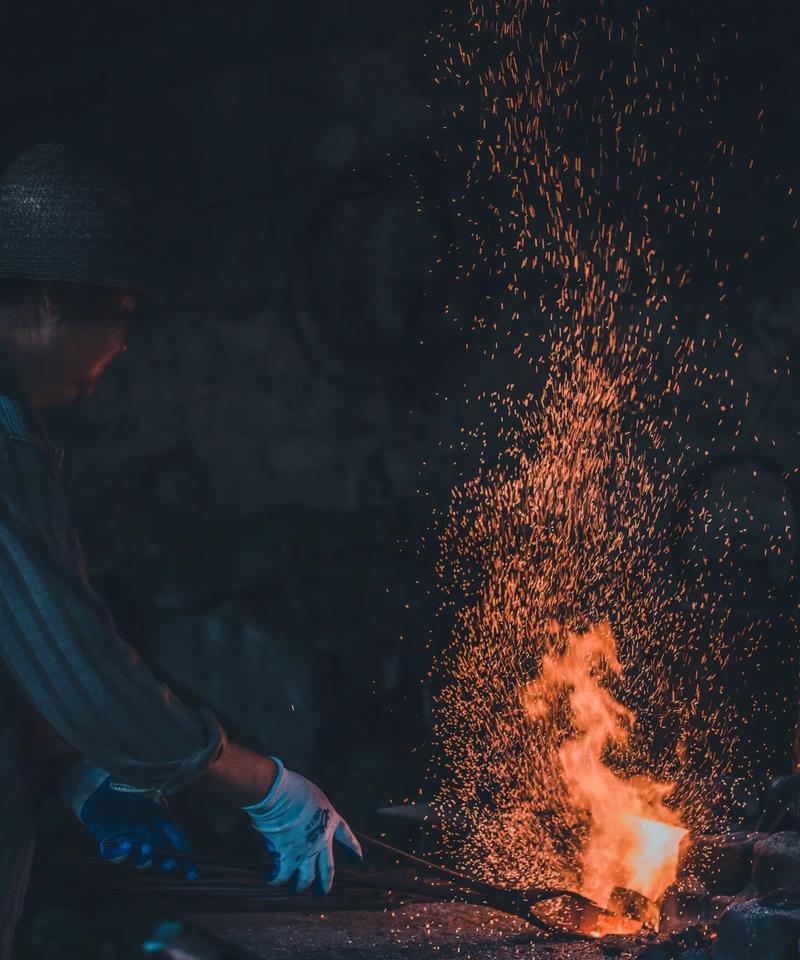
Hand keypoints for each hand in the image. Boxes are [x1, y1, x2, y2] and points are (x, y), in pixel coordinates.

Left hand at [66, 764, 196, 878]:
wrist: (97, 784)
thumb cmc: (127, 783)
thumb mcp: (150, 790)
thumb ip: (162, 805)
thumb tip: (179, 814)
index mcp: (160, 820)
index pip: (177, 841)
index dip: (186, 858)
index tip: (193, 875)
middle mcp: (146, 833)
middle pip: (162, 854)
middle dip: (167, 862)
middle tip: (169, 865)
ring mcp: (129, 839)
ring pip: (141, 859)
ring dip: (145, 858)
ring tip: (146, 850)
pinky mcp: (110, 842)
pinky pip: (116, 856)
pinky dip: (120, 854)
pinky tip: (124, 844)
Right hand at [243, 757, 361, 893]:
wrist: (279, 794)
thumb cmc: (292, 788)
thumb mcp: (311, 797)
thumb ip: (310, 813)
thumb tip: (299, 823)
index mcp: (330, 820)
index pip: (346, 836)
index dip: (352, 847)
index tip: (359, 858)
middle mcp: (321, 839)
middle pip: (327, 866)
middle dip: (326, 882)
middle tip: (323, 892)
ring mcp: (306, 851)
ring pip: (306, 877)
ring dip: (301, 886)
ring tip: (296, 889)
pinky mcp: (288, 857)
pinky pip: (281, 875)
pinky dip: (275, 878)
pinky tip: (270, 879)